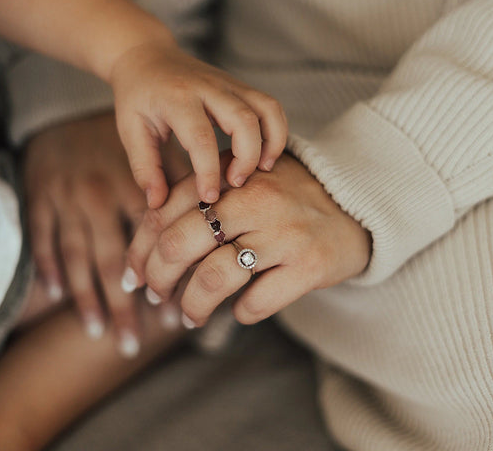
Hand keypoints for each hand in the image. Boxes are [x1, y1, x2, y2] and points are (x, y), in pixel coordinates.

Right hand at [23, 112, 188, 353]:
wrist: (106, 92)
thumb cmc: (146, 131)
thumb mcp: (168, 153)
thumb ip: (185, 191)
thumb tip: (219, 230)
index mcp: (132, 185)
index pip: (147, 245)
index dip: (159, 284)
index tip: (173, 317)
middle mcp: (99, 194)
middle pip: (110, 261)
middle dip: (122, 306)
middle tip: (132, 346)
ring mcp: (67, 196)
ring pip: (77, 256)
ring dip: (87, 298)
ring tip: (99, 334)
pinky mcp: (41, 194)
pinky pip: (42, 237)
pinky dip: (49, 267)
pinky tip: (57, 296)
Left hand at [109, 42, 286, 208]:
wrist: (148, 58)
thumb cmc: (138, 98)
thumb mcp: (131, 131)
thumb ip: (145, 168)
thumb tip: (158, 204)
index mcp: (176, 98)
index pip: (201, 137)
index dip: (208, 172)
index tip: (208, 198)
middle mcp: (208, 87)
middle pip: (244, 120)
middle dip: (246, 158)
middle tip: (236, 184)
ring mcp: (229, 84)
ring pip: (266, 109)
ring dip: (271, 142)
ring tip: (262, 170)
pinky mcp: (242, 86)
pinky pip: (270, 106)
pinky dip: (277, 131)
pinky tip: (266, 155)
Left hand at [125, 153, 371, 325]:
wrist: (358, 206)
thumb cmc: (289, 198)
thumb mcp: (245, 182)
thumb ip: (203, 199)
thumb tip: (148, 240)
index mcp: (232, 176)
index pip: (165, 212)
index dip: (140, 250)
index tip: (133, 275)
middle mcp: (255, 200)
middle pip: (180, 243)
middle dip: (157, 279)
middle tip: (157, 297)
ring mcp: (283, 233)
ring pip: (214, 277)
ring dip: (192, 305)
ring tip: (188, 315)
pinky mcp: (309, 265)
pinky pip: (258, 300)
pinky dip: (242, 313)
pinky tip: (241, 311)